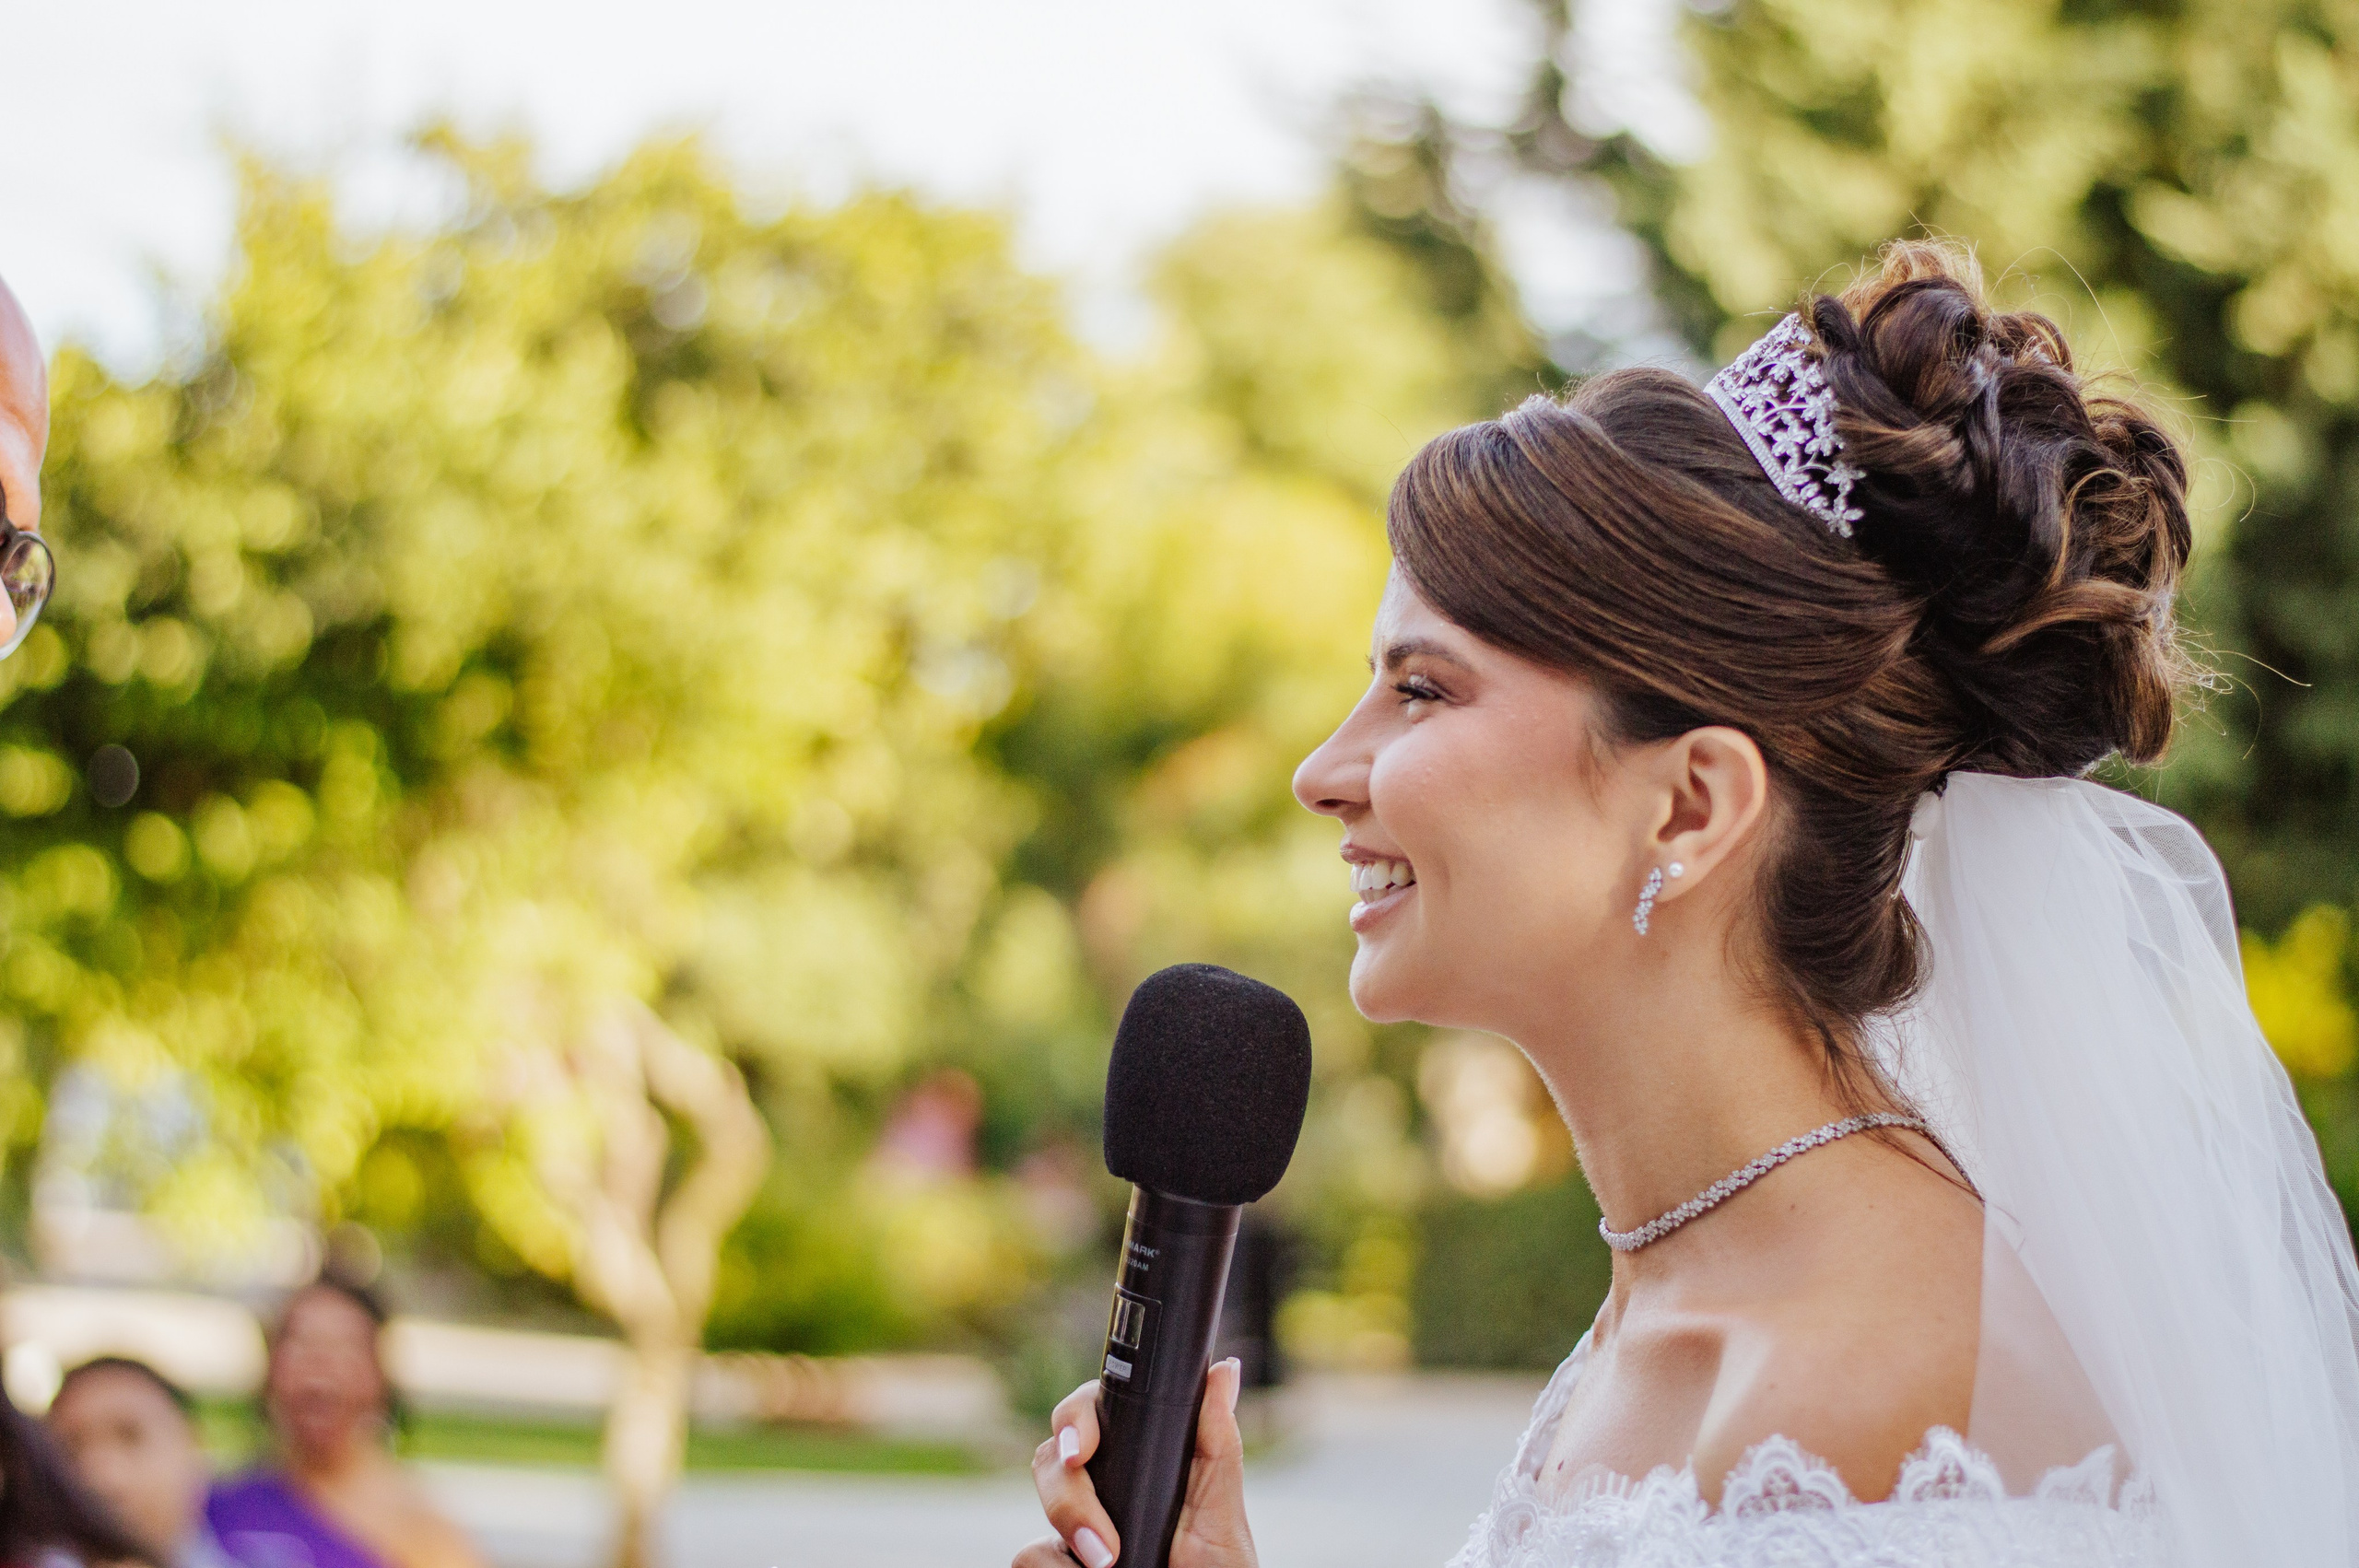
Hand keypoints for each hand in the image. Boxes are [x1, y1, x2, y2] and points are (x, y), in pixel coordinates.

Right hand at [1014, 1357, 1255, 1567]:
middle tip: (1104, 1544)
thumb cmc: (1216, 1563)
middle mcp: (1097, 1485)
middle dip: (1069, 1497)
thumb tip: (1225, 1370)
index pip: (1089, 1412)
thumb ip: (1215, 1441)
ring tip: (1110, 1567)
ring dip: (1068, 1537)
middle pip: (1051, 1457)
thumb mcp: (1219, 1506)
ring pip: (1038, 1509)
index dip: (1076, 1419)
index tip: (1082, 1448)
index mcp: (1133, 1456)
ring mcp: (1071, 1526)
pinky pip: (1028, 1556)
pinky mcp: (1054, 1561)